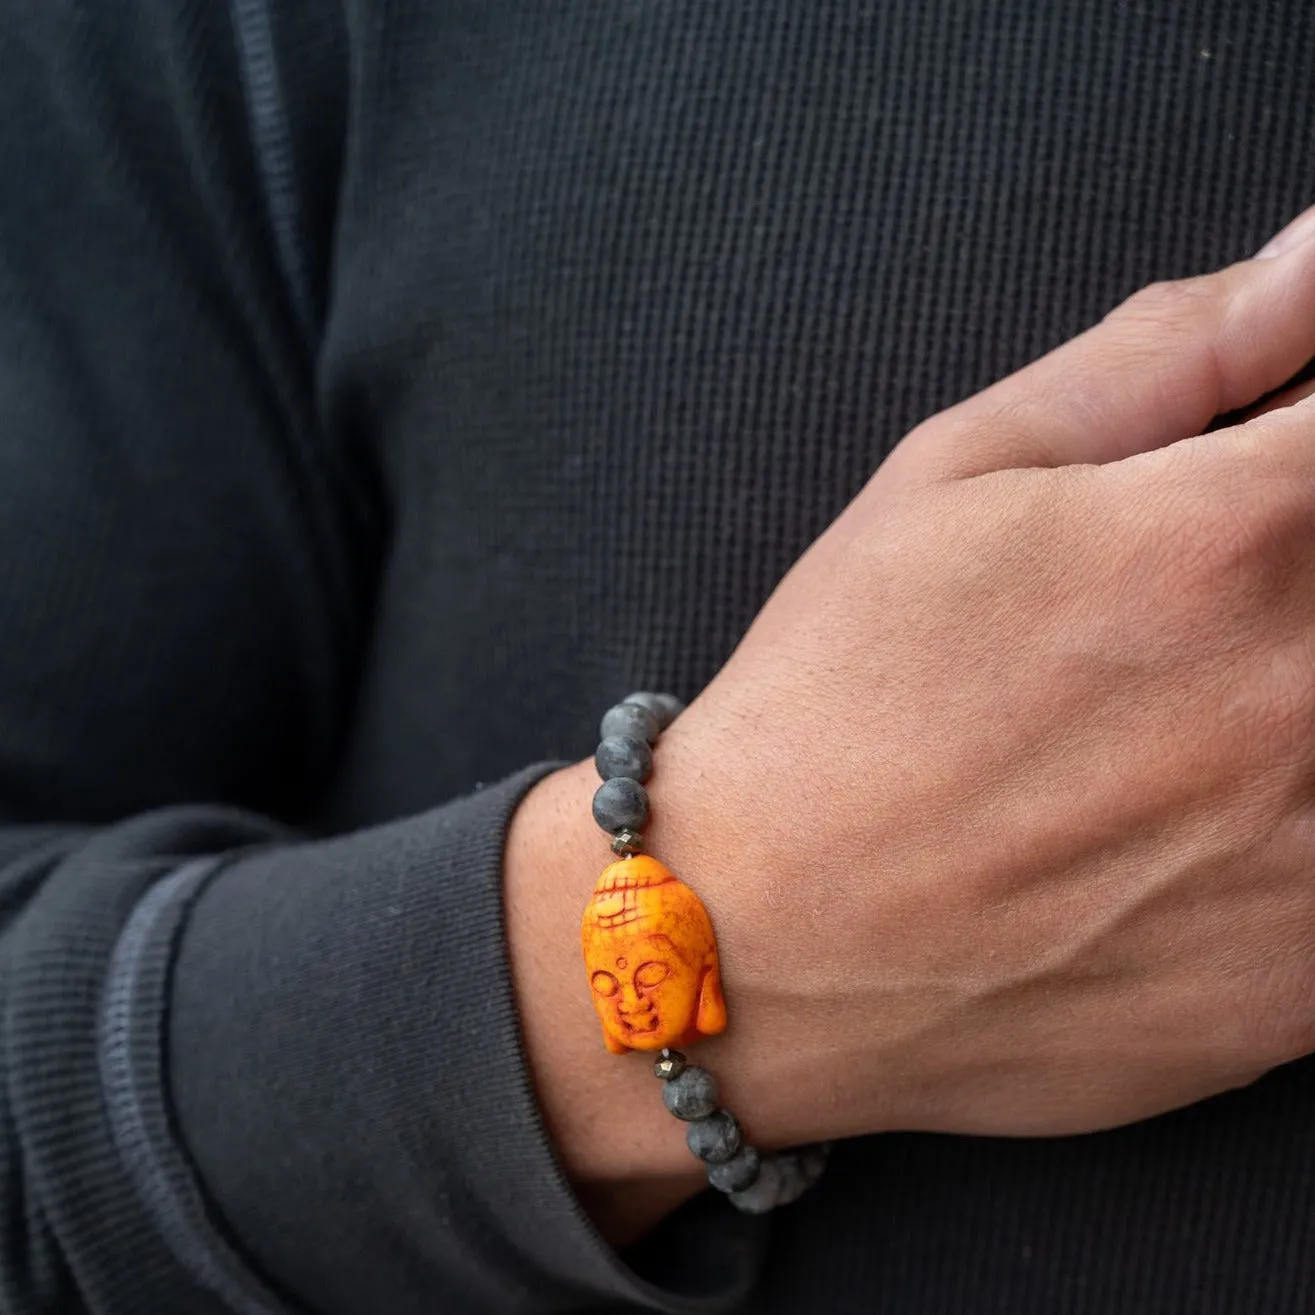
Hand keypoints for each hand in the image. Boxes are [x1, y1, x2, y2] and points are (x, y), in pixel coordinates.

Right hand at [648, 204, 1314, 1148]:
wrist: (767, 939)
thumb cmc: (837, 701)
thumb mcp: (955, 478)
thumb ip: (1167, 353)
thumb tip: (1313, 261)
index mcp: (1232, 542)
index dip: (1313, 432)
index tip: (1264, 459)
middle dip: (1283, 563)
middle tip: (1180, 606)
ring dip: (1282, 685)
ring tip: (1152, 715)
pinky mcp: (1306, 979)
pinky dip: (1288, 820)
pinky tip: (1183, 817)